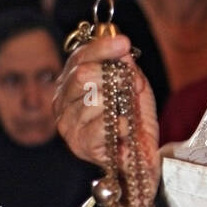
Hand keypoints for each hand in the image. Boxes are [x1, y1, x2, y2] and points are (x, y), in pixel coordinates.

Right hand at [53, 33, 160, 206]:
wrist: (142, 164)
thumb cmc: (135, 126)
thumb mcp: (135, 91)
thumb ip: (127, 70)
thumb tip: (122, 50)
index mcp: (71, 86)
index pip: (79, 57)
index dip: (101, 48)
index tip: (123, 43)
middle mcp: (63, 104)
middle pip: (81, 75)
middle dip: (112, 76)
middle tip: (131, 87)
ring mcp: (69, 127)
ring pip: (92, 99)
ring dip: (119, 103)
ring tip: (129, 115)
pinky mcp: (81, 147)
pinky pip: (100, 125)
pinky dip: (120, 123)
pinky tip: (127, 129)